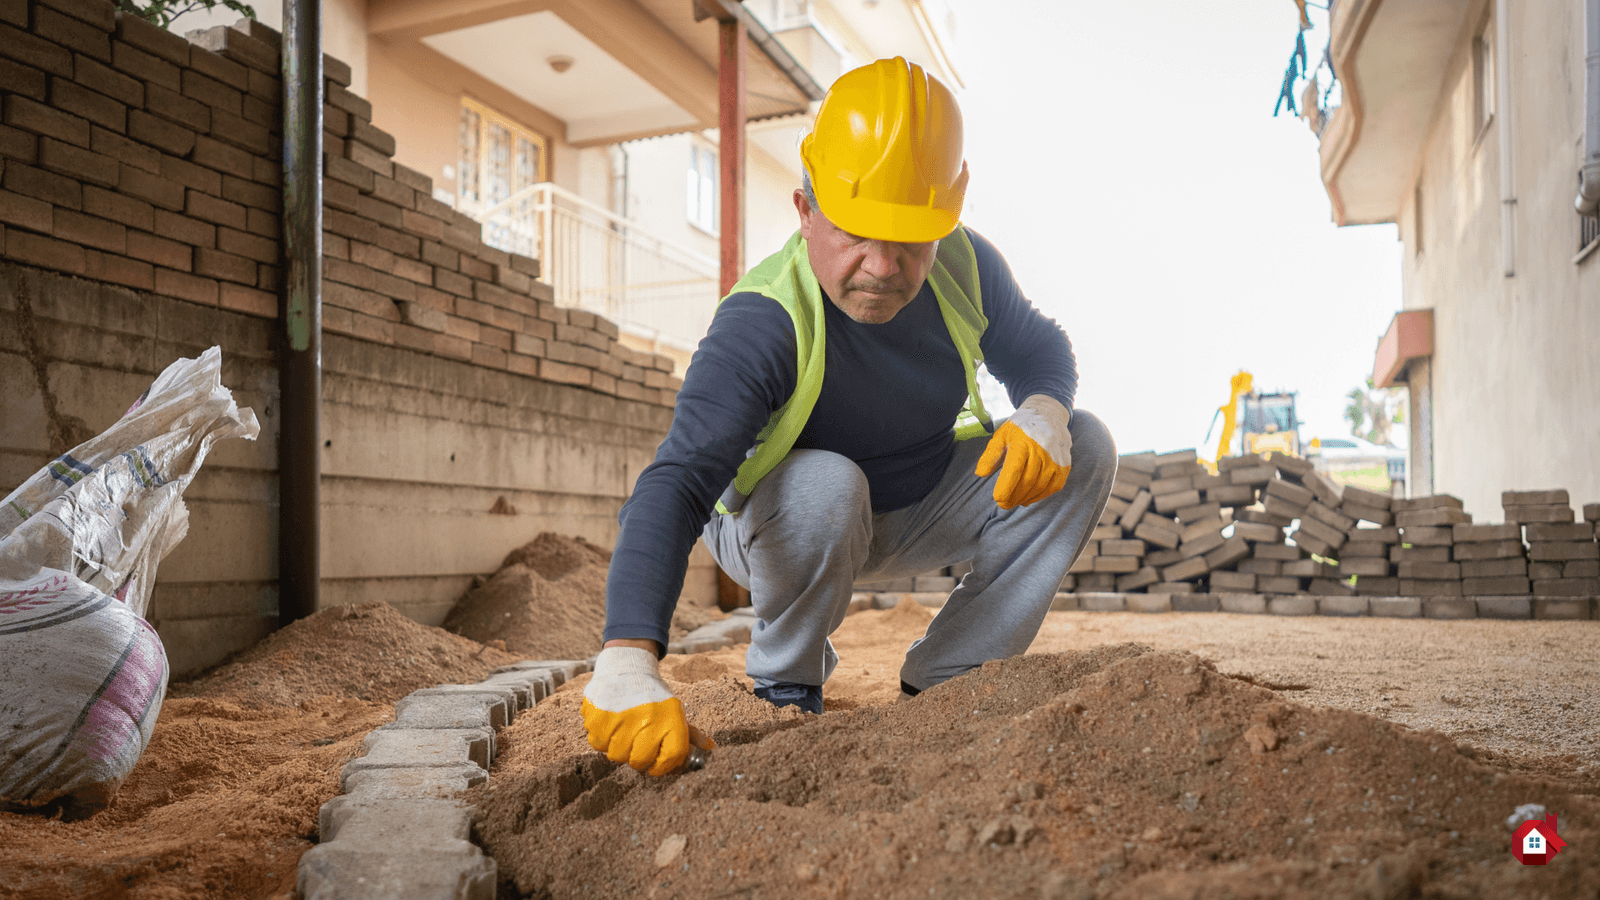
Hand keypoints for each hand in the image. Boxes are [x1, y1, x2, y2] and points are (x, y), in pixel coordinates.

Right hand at [581, 645, 714, 775]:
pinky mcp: (598, 718)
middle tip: (636, 745)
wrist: (626, 666)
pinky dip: (602, 738)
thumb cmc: (652, 695)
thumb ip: (690, 732)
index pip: (671, 758)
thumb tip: (710, 747)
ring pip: (616, 755)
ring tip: (622, 730)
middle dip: (638, 758)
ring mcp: (621, 720)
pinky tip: (609, 723)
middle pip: (639, 762)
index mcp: (671, 719)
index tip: (656, 765)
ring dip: (618, 747)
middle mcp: (648, 720)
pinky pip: (597, 744)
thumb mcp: (674, 709)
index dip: (663, 767)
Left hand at [974, 394, 1072, 509]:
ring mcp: (1055, 458)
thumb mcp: (1002, 435)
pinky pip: (1054, 486)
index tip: (998, 498)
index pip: (1014, 470)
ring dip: (1026, 498)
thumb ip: (991, 454)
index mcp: (1022, 442)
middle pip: (1027, 481)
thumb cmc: (1020, 427)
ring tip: (1015, 502)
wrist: (1048, 414)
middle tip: (1003, 504)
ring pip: (1040, 486)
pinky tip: (1030, 498)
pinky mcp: (1065, 464)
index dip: (1006, 487)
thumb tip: (980, 473)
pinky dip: (1041, 495)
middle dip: (1013, 496)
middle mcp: (1041, 450)